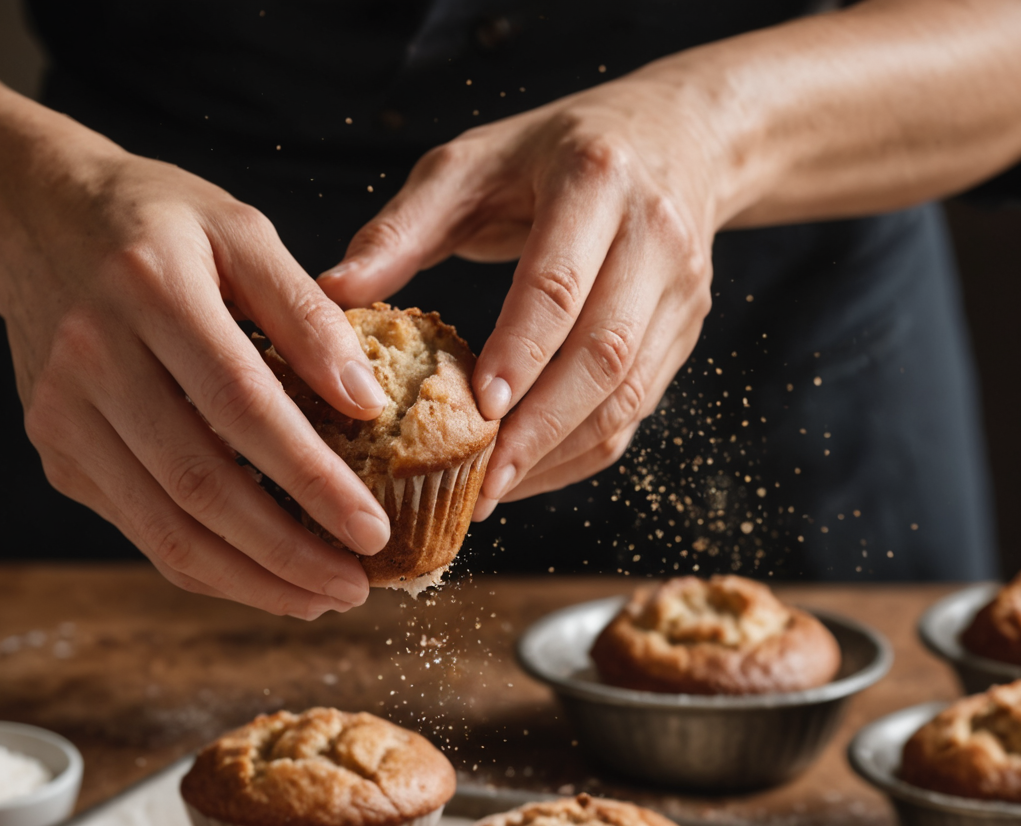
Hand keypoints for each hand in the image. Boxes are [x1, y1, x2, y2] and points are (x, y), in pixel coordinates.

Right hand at [0, 151, 397, 614]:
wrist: (28, 215)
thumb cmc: (154, 223)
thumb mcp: (239, 230)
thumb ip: (307, 313)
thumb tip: (367, 400)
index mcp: (148, 288)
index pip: (243, 405)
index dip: (312, 480)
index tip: (373, 531)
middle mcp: (92, 355)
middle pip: (201, 485)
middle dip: (287, 554)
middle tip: (356, 588)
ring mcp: (64, 413)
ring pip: (165, 528)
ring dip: (251, 580)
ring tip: (321, 599)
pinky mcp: (57, 451)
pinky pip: (143, 529)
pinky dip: (209, 568)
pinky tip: (266, 579)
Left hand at [322, 77, 724, 516]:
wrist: (674, 138)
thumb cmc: (551, 154)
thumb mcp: (472, 164)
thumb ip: (404, 227)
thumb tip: (335, 292)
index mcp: (595, 179)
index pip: (559, 284)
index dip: (521, 354)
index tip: (478, 410)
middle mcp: (654, 237)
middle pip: (605, 354)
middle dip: (541, 428)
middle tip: (482, 481)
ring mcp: (680, 292)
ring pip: (628, 395)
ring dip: (561, 453)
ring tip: (497, 491)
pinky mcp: (685, 335)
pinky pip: (637, 412)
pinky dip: (582, 452)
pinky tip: (531, 473)